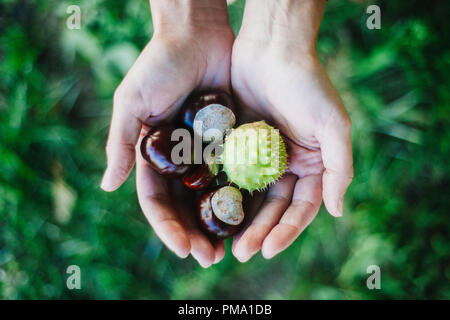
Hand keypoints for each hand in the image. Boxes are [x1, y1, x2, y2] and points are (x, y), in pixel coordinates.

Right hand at [101, 0, 233, 266]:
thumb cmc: (159, 64)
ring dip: (221, 223)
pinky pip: (237, 171)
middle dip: (196, 233)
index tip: (184, 247)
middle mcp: (180, 159)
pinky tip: (253, 214)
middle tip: (211, 258)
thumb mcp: (133, 102)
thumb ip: (122, 143)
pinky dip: (242, 194)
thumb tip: (107, 186)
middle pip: (187, 206)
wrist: (198, 32)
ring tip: (234, 247)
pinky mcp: (231, 139)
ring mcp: (207, 151)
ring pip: (213, 195)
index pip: (157, 201)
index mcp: (154, 156)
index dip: (168, 226)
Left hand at [230, 0, 352, 260]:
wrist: (271, 48)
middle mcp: (285, 163)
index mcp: (311, 164)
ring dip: (239, 219)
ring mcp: (259, 154)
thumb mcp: (334, 125)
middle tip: (242, 253)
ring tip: (225, 243)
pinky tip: (209, 211)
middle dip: (260, 231)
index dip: (287, 231)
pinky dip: (221, 192)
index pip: (300, 207)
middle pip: (272, 206)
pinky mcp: (236, 143)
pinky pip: (228, 172)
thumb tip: (337, 211)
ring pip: (249, 195)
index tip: (270, 251)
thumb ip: (339, 168)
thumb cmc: (307, 84)